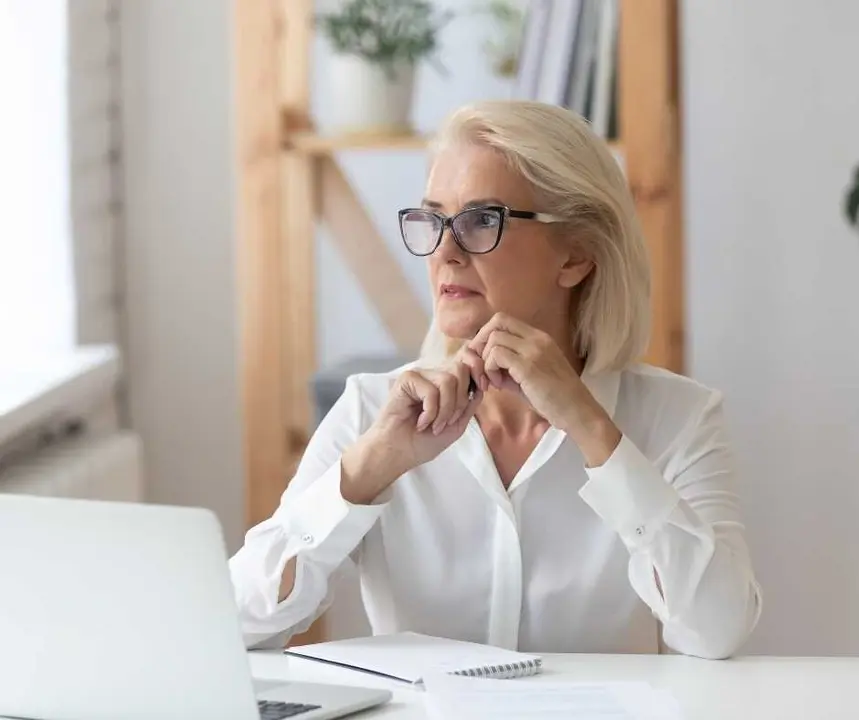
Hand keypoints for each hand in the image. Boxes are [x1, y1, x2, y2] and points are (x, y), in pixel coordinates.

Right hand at [344, 365, 482, 501]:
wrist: (399, 453)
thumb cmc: (423, 442)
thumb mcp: (456, 425)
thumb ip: (469, 405)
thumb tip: (482, 386)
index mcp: (445, 383)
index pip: (466, 364)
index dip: (477, 371)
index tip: (482, 388)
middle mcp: (432, 376)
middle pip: (460, 369)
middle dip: (460, 400)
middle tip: (448, 422)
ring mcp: (419, 376)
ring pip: (448, 380)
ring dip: (445, 410)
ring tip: (434, 426)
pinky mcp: (406, 380)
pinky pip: (431, 390)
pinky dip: (430, 412)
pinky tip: (420, 423)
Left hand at [468, 313, 620, 464]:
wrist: (578, 412)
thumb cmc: (556, 399)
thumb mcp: (530, 376)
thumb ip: (510, 367)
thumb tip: (487, 365)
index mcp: (539, 338)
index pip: (504, 320)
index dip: (486, 336)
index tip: (484, 359)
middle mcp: (537, 338)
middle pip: (496, 322)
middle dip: (481, 343)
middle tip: (482, 367)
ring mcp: (533, 350)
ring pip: (494, 339)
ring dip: (486, 361)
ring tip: (494, 381)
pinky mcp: (528, 366)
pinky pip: (496, 355)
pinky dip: (490, 369)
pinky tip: (499, 386)